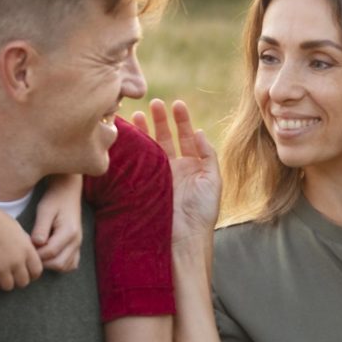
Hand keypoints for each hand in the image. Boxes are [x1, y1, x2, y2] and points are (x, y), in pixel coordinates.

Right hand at [0, 202, 42, 292]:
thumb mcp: (18, 230)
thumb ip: (25, 244)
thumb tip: (27, 254)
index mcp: (27, 249)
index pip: (37, 272)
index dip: (31, 274)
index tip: (23, 272)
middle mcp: (17, 260)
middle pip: (23, 282)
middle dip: (17, 280)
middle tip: (8, 275)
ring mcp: (1, 266)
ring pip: (8, 287)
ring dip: (3, 283)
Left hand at [30, 176, 84, 272]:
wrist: (67, 192)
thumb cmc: (54, 199)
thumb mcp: (45, 210)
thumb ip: (41, 228)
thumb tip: (36, 244)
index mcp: (69, 232)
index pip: (51, 252)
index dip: (36, 253)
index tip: (24, 247)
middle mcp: (77, 241)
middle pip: (59, 263)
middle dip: (42, 261)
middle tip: (30, 252)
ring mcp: (78, 245)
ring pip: (65, 266)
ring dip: (50, 264)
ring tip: (38, 253)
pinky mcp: (76, 246)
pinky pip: (71, 264)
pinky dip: (59, 264)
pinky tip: (49, 256)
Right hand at [146, 98, 221, 251]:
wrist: (183, 238)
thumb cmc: (202, 212)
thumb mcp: (213, 181)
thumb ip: (208, 155)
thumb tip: (200, 132)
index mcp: (192, 167)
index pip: (186, 137)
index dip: (182, 120)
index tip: (176, 104)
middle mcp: (174, 169)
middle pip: (165, 138)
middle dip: (160, 120)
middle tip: (153, 103)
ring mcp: (157, 176)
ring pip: (149, 147)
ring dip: (144, 130)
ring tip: (136, 114)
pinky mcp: (143, 184)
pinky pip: (138, 163)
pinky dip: (133, 149)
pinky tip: (129, 135)